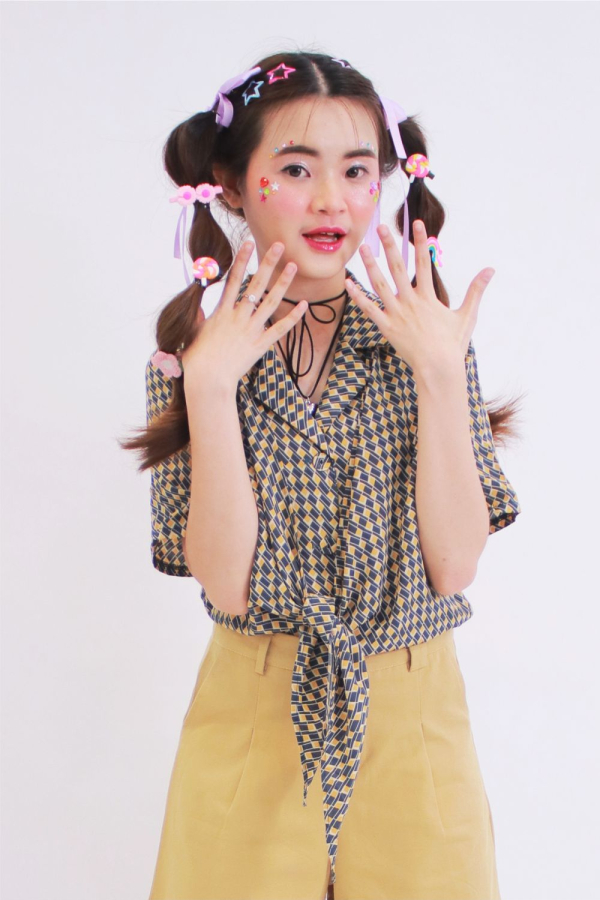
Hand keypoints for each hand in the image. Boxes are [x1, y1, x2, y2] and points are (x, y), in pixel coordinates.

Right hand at [181, 240, 307, 391]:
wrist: (208, 379)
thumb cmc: (196, 359)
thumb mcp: (193, 333)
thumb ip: (200, 318)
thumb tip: (201, 309)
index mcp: (221, 312)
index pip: (233, 279)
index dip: (242, 259)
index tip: (249, 243)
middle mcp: (238, 317)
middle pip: (256, 284)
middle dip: (268, 263)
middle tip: (279, 245)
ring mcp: (251, 330)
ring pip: (270, 302)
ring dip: (283, 283)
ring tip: (293, 266)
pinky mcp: (260, 346)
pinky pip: (279, 329)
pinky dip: (292, 318)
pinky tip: (303, 306)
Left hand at [345, 221, 495, 374]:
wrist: (438, 368)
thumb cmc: (453, 344)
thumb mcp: (467, 315)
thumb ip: (476, 290)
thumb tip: (490, 270)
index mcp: (428, 297)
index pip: (425, 262)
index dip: (420, 242)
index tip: (416, 223)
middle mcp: (410, 302)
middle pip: (398, 267)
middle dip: (390, 245)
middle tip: (381, 227)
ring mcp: (397, 314)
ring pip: (380, 285)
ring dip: (371, 265)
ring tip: (363, 248)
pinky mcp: (386, 327)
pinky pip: (369, 309)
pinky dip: (358, 296)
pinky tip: (348, 283)